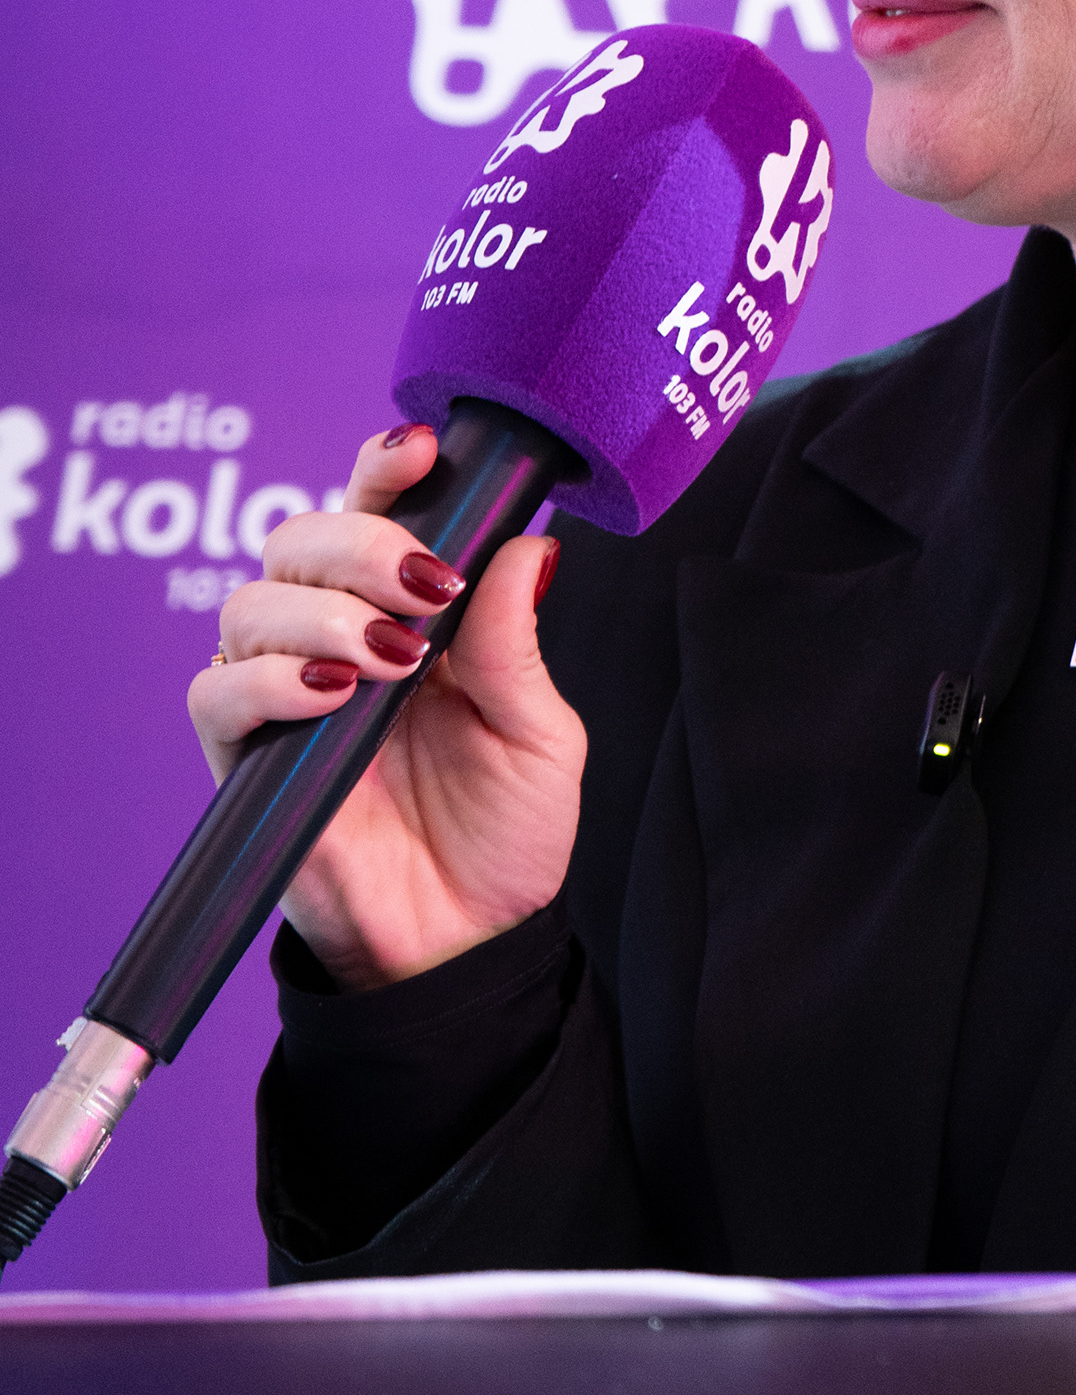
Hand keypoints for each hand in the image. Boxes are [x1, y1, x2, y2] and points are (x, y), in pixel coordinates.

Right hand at [187, 425, 584, 992]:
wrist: (467, 942)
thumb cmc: (504, 832)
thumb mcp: (539, 733)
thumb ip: (517, 643)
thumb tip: (528, 544)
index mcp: (408, 610)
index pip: (375, 510)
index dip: (384, 469)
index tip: (418, 452)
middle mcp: (336, 635)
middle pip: (299, 536)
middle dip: (359, 542)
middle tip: (423, 590)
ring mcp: (286, 693)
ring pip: (253, 602)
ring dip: (322, 612)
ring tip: (389, 659)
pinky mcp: (246, 757)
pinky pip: (217, 692)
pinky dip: (269, 680)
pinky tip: (333, 695)